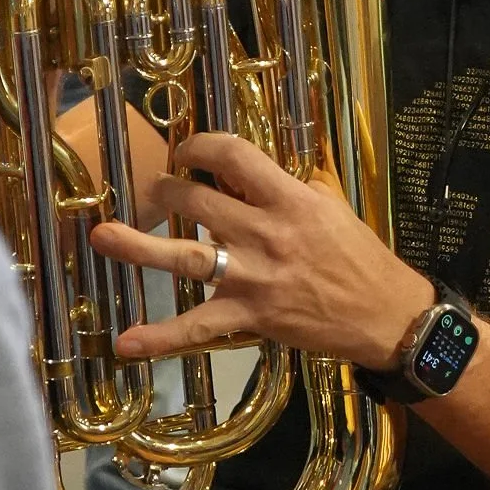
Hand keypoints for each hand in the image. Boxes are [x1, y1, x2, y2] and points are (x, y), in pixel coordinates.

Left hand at [90, 132, 434, 363]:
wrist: (386, 314)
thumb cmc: (361, 257)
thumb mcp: (334, 205)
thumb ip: (297, 184)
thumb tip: (262, 169)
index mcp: (290, 199)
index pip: (233, 156)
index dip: (200, 146)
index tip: (187, 150)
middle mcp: (266, 233)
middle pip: (197, 201)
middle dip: (166, 189)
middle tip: (156, 190)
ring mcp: (254, 277)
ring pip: (186, 256)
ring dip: (139, 245)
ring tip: (103, 235)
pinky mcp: (250, 317)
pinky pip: (197, 327)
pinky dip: (160, 337)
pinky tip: (127, 343)